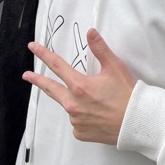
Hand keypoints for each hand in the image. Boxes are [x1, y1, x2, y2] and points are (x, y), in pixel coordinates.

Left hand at [25, 28, 136, 143]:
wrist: (137, 122)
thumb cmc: (127, 93)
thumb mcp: (115, 67)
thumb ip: (100, 49)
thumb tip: (90, 32)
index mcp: (80, 86)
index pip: (57, 66)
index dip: (44, 54)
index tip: (33, 47)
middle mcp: (73, 104)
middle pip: (50, 88)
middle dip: (37, 80)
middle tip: (27, 75)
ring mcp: (76, 120)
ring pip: (69, 105)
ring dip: (75, 100)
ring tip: (97, 101)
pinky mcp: (80, 133)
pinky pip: (77, 121)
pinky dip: (83, 116)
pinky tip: (97, 115)